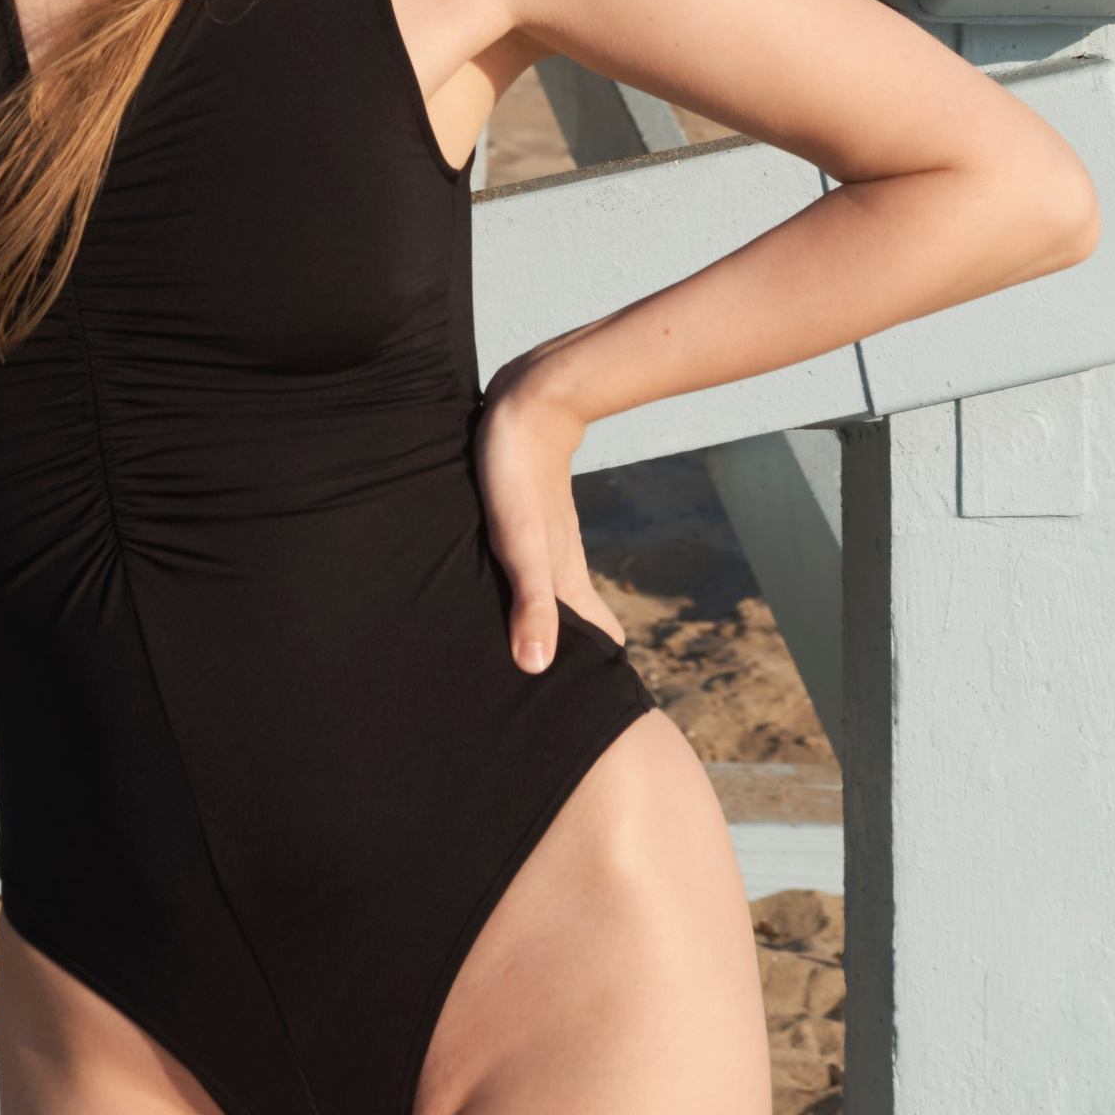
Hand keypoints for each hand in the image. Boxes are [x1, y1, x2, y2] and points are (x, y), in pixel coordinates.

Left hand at [475, 350, 626, 676]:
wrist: (532, 400)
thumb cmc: (517, 472)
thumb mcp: (519, 542)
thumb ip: (531, 602)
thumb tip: (537, 669)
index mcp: (565, 580)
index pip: (596, 639)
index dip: (599, 675)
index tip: (603, 715)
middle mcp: (561, 566)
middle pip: (577, 623)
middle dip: (575, 660)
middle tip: (567, 699)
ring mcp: (547, 543)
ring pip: (556, 597)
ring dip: (551, 627)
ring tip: (534, 660)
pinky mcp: (528, 520)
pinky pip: (534, 571)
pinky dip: (531, 596)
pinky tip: (512, 596)